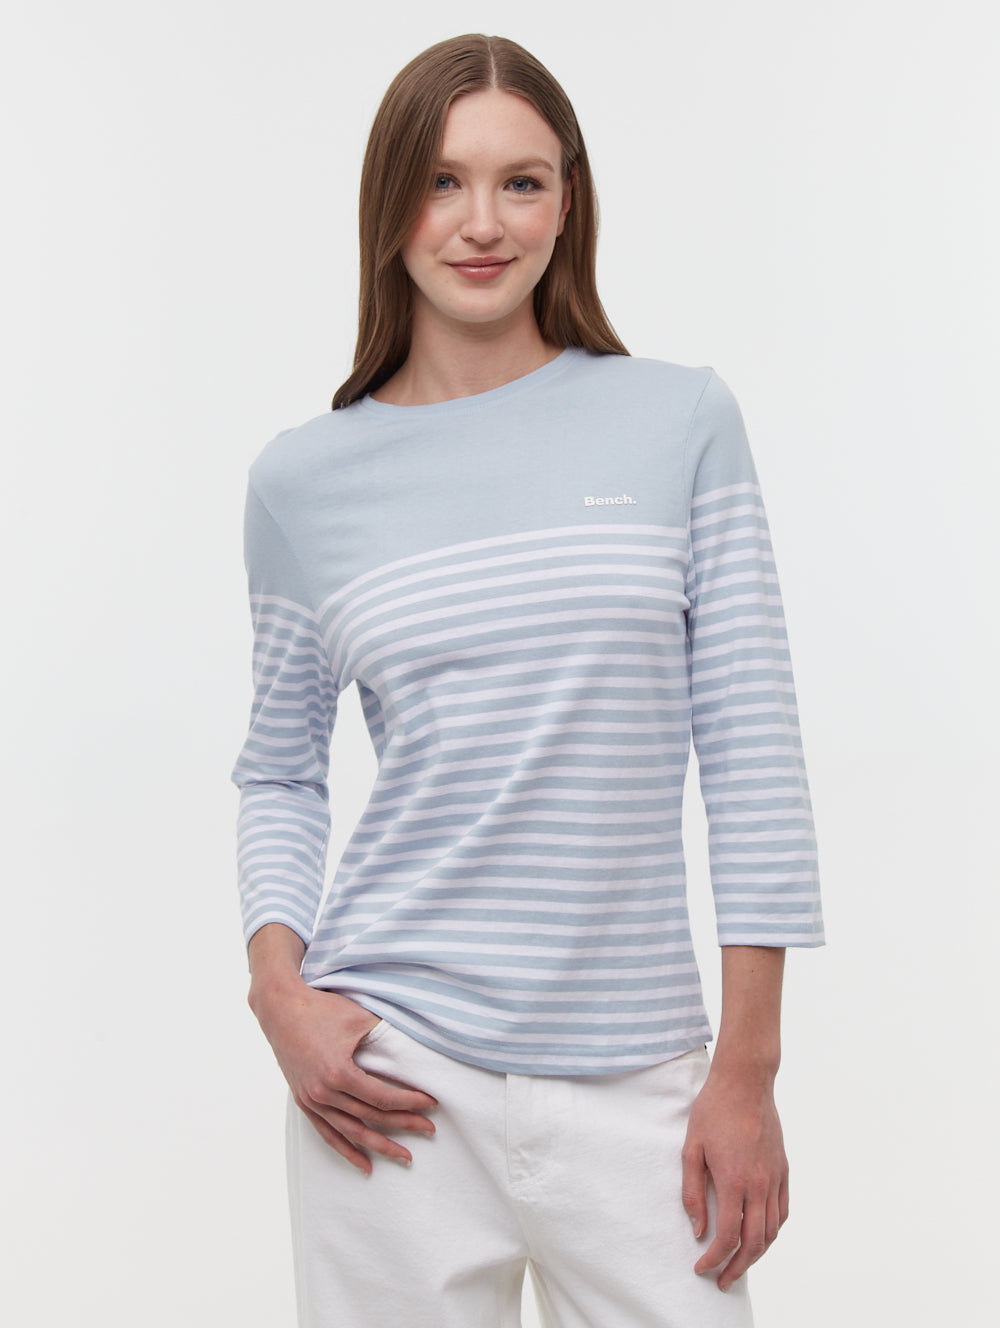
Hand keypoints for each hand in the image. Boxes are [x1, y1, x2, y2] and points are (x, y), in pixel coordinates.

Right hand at [250, 978, 438, 1173]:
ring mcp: (312, 1100)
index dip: (410, 1102)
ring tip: (405, 1156)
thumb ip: (385, 1037)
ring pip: (351, 1132)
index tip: (431, 1104)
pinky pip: (328, 1133)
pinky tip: (365, 1165)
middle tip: (429, 1130)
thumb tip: (414, 1049)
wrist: (281, 1009)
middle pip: (371, 1117)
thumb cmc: (322, 1009)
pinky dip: (347, 1150)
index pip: (383, 1097)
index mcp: (339, 1073)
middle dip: (404, 1124)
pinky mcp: (304, 1102)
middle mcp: (324, 1093)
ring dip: (379, 1146)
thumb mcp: (358, 1018)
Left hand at [680, 1062, 788, 1291]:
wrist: (745, 1082)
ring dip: (756, 1255)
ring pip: (772, 1232)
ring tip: (739, 1264)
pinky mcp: (783, 1169)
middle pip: (753, 1243)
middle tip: (722, 1280)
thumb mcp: (691, 1148)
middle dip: (737, 1268)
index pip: (728, 1237)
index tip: (701, 1267)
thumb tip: (698, 1229)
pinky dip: (772, 1231)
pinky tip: (760, 1235)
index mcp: (734, 1181)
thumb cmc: (713, 1110)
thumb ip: (693, 1192)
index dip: (714, 1259)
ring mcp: (775, 1178)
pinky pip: (783, 1211)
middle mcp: (759, 1185)